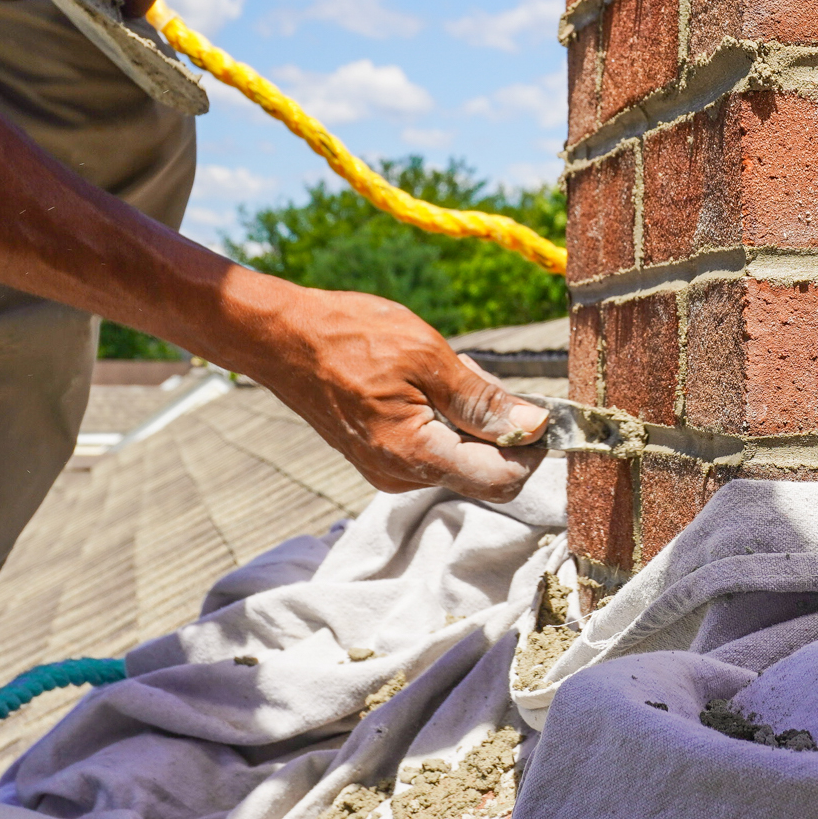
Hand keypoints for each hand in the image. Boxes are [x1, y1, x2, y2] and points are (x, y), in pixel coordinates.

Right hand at [243, 286, 549, 501]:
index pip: (500, 480)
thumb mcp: (427, 356)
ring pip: (458, 457)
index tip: (535, 410)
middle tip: (474, 374)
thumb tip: (535, 426)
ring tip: (440, 371)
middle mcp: (401, 477)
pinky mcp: (378, 459)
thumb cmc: (351, 337)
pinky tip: (422, 382)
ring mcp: (386, 471)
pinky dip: (443, 419)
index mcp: (416, 455)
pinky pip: (432, 449)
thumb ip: (483, 400)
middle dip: (496, 428)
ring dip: (468, 419)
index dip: (529, 449)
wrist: (282, 339)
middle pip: (483, 472)